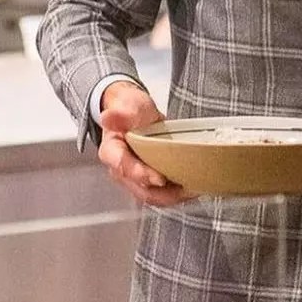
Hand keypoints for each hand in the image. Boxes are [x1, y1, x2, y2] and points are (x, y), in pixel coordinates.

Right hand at [96, 81, 194, 206]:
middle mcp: (121, 169)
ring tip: (193, 189)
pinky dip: (176, 193)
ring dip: (173, 196)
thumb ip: (121, 113)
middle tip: (187, 188)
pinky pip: (160, 193)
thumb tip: (108, 117)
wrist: (134, 112)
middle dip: (164, 193)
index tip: (160, 178)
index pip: (123, 167)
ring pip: (152, 196)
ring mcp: (134, 177)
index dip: (141, 175)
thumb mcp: (127, 105)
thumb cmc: (130, 110)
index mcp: (112, 151)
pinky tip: (191, 187)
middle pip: (140, 189)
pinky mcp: (148, 180)